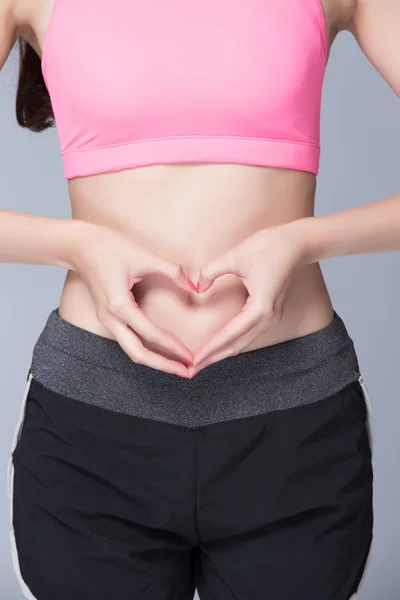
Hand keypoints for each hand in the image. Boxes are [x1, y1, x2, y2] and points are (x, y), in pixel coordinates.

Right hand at [71, 223, 193, 376]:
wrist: (79, 246)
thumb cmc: (109, 247)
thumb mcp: (144, 255)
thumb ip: (172, 271)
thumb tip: (195, 285)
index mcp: (118, 305)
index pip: (150, 334)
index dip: (172, 347)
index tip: (190, 356)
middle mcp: (110, 317)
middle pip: (137, 354)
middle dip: (163, 365)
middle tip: (187, 371)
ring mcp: (106, 320)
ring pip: (131, 350)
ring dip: (154, 360)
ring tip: (177, 365)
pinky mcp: (108, 317)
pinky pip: (128, 340)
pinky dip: (145, 349)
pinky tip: (162, 349)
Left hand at [188, 221, 308, 376]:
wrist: (297, 243)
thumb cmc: (270, 246)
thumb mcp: (235, 256)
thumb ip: (211, 272)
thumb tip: (197, 287)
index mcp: (261, 308)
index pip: (230, 335)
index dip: (210, 349)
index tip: (194, 361)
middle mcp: (268, 317)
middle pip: (237, 345)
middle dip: (214, 358)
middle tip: (192, 370)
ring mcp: (272, 316)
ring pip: (244, 342)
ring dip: (223, 352)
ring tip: (202, 361)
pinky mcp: (271, 312)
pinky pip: (249, 333)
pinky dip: (233, 342)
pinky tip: (220, 345)